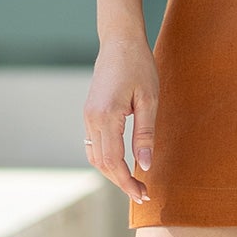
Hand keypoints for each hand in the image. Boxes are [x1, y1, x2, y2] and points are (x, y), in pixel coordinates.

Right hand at [84, 34, 158, 203]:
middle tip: (143, 194)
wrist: (119, 42)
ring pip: (95, 157)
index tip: (144, 194)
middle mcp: (91, 119)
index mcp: (106, 116)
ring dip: (112, 173)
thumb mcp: (149, 100)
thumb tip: (145, 166)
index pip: (114, 161)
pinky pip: (93, 145)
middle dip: (121, 182)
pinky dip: (107, 160)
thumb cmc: (139, 66)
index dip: (127, 182)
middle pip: (102, 163)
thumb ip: (145, 134)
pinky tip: (122, 165)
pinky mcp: (89, 114)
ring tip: (134, 183)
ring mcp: (87, 117)